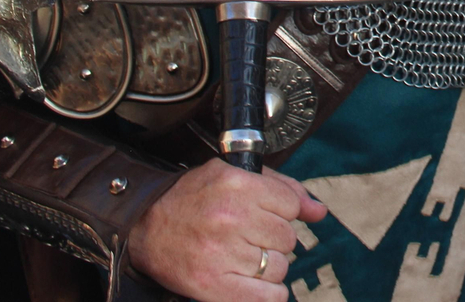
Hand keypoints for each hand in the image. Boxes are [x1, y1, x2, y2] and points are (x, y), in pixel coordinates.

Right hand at [130, 160, 326, 301]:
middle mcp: (231, 218)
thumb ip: (283, 188)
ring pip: (279, 267)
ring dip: (268, 267)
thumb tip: (319, 212)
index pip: (290, 204)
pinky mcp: (212, 285)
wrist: (145, 226)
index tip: (262, 215)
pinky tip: (255, 284)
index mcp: (237, 186)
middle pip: (287, 237)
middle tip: (249, 238)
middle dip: (273, 239)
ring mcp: (221, 253)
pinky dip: (268, 294)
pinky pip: (266, 297)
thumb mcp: (234, 176)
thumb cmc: (193, 199)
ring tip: (243, 258)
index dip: (280, 211)